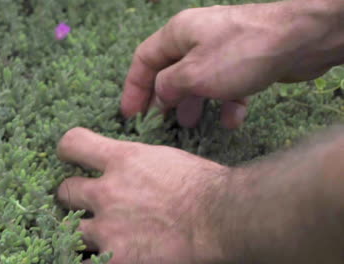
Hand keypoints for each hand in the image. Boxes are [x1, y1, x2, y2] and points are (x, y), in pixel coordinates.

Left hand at [57, 127, 228, 263]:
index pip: (72, 144)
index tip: (72, 157)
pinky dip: (96, 258)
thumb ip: (138, 163)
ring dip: (83, 232)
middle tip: (89, 203)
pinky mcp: (115, 260)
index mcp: (122, 160)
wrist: (224, 220)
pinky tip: (111, 255)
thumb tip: (131, 166)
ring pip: (71, 230)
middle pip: (64, 191)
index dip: (68, 150)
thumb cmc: (206, 187)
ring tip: (104, 235)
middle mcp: (107, 193)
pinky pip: (87, 261)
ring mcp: (108, 229)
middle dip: (73, 196)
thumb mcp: (168, 160)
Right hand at [121, 1, 334, 128]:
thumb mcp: (193, 74)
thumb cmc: (240, 53)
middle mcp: (197, 39)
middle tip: (162, 122)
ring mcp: (222, 51)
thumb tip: (159, 96)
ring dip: (194, 103)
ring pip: (199, 81)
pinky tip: (231, 120)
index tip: (130, 114)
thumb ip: (168, 87)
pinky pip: (226, 86)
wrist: (300, 39)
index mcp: (178, 34)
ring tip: (192, 124)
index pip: (144, 60)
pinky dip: (225, 103)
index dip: (134, 87)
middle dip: (165, 99)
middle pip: (171, 71)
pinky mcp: (245, 63)